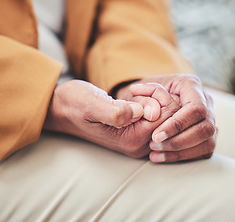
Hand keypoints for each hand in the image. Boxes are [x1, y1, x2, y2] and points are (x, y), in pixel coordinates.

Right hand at [43, 80, 179, 157]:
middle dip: (159, 98)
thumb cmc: (76, 104)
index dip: (159, 98)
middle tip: (137, 89)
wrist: (63, 108)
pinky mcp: (138, 132)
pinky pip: (159, 116)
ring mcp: (139, 140)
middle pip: (171, 119)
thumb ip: (118, 112)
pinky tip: (136, 96)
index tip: (138, 89)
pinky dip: (152, 101)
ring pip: (167, 117)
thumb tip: (145, 112)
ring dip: (156, 98)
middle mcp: (139, 145)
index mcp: (132, 140)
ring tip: (134, 92)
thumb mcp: (93, 105)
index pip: (168, 119)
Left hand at [116, 74, 216, 162]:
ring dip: (180, 151)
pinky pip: (204, 151)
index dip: (177, 124)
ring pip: (207, 141)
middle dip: (178, 141)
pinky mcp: (207, 135)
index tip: (155, 135)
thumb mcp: (139, 92)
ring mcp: (209, 119)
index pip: (195, 108)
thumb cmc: (144, 96)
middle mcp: (205, 101)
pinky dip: (183, 156)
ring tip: (156, 152)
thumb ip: (142, 97)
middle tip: (154, 145)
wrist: (148, 102)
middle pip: (205, 127)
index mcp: (191, 85)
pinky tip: (163, 156)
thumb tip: (150, 112)